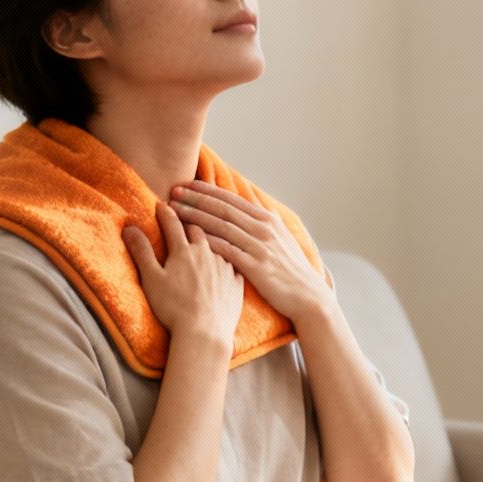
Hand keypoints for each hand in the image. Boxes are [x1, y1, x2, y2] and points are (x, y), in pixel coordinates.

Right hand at [123, 200, 244, 344]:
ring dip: (211, 238)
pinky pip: (234, 265)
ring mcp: (225, 268)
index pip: (173, 224)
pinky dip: (229, 259)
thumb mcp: (151, 279)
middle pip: (199, 229)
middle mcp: (207, 253)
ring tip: (208, 235)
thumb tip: (129, 227)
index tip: (162, 204)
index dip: (166, 213)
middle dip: (191, 219)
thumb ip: (141, 252)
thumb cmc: (174, 308)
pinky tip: (228, 261)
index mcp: (184, 251)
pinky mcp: (237, 283)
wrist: (205, 333)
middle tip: (186, 212)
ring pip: (219, 244)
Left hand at [166, 179, 329, 324]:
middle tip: (174, 192)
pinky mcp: (255, 266)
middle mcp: (263, 229)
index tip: (186, 185)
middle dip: (196, 198)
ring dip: (196, 216)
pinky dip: (207, 241)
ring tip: (175, 211)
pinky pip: (226, 249)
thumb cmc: (291, 271)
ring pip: (221, 226)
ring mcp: (260, 246)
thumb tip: (246, 209)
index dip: (206, 190)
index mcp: (267, 220)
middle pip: (222, 208)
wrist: (308, 296)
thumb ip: (262, 224)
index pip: (231, 199)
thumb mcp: (280, 239)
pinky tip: (190, 238)